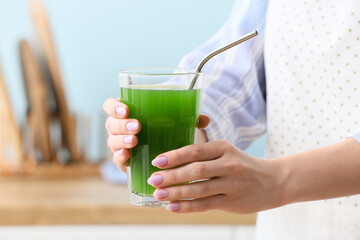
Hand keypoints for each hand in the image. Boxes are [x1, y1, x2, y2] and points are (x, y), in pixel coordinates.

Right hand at [103, 98, 209, 171]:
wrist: (161, 149)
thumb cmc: (165, 128)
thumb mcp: (175, 121)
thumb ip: (188, 118)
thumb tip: (205, 119)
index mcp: (128, 113)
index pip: (111, 105)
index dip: (114, 107)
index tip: (126, 109)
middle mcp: (119, 128)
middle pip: (111, 124)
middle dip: (121, 125)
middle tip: (137, 127)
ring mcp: (120, 145)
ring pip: (112, 141)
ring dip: (121, 140)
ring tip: (134, 141)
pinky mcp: (124, 161)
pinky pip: (116, 160)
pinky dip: (120, 158)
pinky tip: (127, 156)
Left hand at [147, 140, 282, 213]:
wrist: (274, 181)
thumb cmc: (243, 165)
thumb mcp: (227, 151)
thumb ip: (204, 151)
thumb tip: (174, 154)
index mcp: (224, 148)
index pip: (195, 151)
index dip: (175, 156)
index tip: (157, 161)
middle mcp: (229, 165)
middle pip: (196, 171)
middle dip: (172, 176)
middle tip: (153, 180)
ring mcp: (232, 185)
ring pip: (199, 189)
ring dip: (176, 193)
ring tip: (158, 194)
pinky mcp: (232, 202)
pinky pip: (206, 205)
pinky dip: (188, 207)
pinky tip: (173, 207)